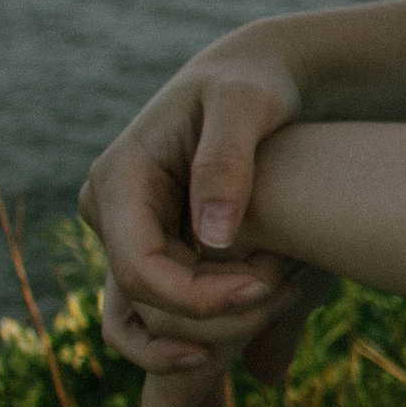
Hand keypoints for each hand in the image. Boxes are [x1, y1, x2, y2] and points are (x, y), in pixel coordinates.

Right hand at [81, 32, 306, 349]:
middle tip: (291, 290)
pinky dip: (222, 318)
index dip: (197, 297)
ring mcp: (133, 234)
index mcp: (118, 180)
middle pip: (150, 303)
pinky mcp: (160, 246)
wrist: (256, 79)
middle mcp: (114, 214)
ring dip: (221, 327)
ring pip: (160, 317)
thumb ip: (226, 161)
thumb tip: (212, 237)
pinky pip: (176, 307)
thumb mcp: (244, 104)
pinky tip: (274, 307)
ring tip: (290, 295)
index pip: (139, 269)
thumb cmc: (252, 82)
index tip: (264, 287)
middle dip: (219, 314)